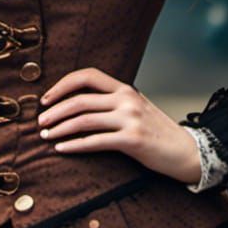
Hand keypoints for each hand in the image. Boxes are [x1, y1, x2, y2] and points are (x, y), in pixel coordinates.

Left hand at [36, 66, 200, 184]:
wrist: (186, 151)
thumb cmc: (156, 131)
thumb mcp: (135, 107)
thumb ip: (112, 102)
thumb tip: (77, 104)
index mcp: (124, 88)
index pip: (87, 76)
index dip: (63, 84)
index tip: (46, 98)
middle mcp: (126, 99)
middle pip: (80, 100)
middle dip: (55, 111)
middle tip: (40, 122)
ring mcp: (130, 118)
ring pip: (84, 120)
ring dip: (60, 128)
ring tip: (46, 136)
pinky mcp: (133, 140)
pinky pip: (95, 141)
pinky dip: (75, 145)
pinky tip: (62, 149)